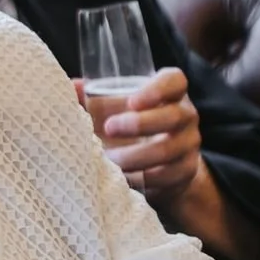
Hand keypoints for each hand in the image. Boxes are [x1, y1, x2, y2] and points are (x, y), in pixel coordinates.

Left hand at [76, 68, 203, 200]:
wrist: (159, 162)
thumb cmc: (130, 123)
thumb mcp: (114, 107)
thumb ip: (92, 96)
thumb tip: (70, 87)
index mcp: (171, 91)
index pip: (174, 81)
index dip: (156, 90)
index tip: (131, 101)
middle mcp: (185, 115)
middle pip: (172, 116)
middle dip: (139, 124)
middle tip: (108, 129)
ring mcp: (189, 144)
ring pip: (167, 149)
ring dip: (134, 156)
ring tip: (109, 159)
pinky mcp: (186, 171)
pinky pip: (166, 175)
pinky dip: (141, 178)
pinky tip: (122, 177)